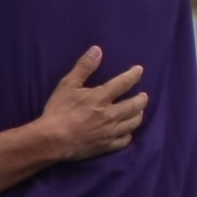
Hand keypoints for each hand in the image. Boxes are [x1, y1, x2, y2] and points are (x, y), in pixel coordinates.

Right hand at [29, 50, 148, 160]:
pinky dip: (128, 135)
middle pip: (134, 105)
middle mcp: (110, 114)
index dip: (133, 75)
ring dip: (138, 115)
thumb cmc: (58, 111)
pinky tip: (127, 132)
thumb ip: (84, 67)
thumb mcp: (68, 85)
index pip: (124, 83)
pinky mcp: (106, 146)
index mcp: (101, 97)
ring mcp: (110, 132)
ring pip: (133, 123)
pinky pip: (124, 140)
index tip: (139, 70)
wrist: (53, 140)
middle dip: (142, 99)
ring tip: (139, 112)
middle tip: (143, 96)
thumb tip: (97, 50)